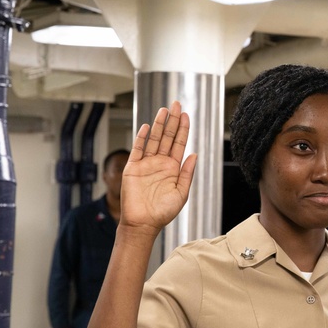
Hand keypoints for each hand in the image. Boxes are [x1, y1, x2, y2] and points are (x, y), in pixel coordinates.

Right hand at [119, 101, 196, 237]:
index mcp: (173, 168)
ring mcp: (146, 164)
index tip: (186, 115)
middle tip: (176, 104)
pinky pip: (137, 150)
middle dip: (172, 120)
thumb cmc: (163, 212)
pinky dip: (142, 138)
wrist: (143, 223)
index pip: (179, 143)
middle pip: (167, 137)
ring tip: (165, 110)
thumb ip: (187, 173)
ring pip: (154, 140)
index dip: (183, 129)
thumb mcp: (181, 192)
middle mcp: (160, 163)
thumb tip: (195, 154)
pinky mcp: (132, 168)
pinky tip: (147, 127)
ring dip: (159, 125)